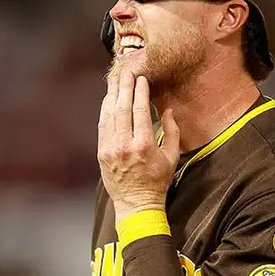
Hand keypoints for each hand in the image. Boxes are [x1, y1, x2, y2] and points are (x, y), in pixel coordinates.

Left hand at [97, 68, 180, 221]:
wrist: (136, 204)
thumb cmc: (157, 182)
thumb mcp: (172, 158)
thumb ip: (172, 132)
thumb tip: (168, 110)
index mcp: (144, 145)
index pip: (140, 110)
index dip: (140, 91)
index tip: (141, 79)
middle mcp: (124, 145)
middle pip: (122, 107)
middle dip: (124, 86)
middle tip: (126, 71)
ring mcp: (110, 149)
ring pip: (109, 114)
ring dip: (112, 94)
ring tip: (115, 79)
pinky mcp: (102, 153)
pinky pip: (103, 125)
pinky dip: (105, 110)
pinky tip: (108, 99)